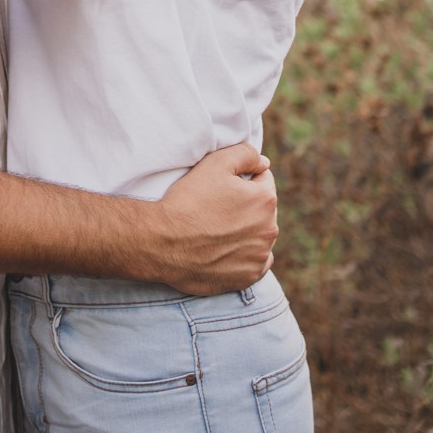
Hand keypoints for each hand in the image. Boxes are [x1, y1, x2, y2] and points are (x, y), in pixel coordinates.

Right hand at [149, 143, 278, 295]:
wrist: (162, 241)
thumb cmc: (188, 200)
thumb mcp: (215, 163)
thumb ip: (246, 154)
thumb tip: (263, 163)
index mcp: (265, 200)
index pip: (263, 180)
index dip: (241, 179)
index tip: (221, 187)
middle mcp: (269, 230)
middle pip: (262, 209)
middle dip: (246, 206)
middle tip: (216, 208)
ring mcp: (259, 256)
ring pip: (259, 236)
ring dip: (246, 231)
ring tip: (216, 229)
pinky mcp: (248, 277)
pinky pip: (254, 262)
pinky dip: (243, 256)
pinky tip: (223, 250)